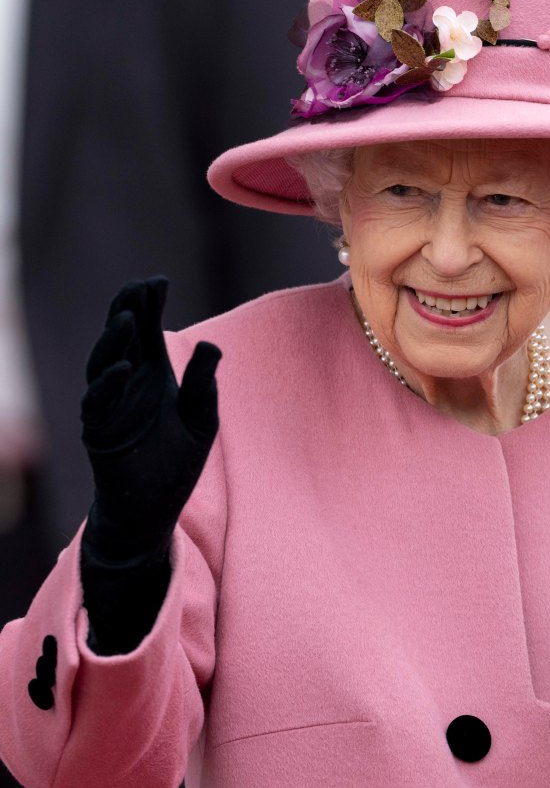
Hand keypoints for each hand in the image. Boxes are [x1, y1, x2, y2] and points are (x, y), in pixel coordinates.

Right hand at [80, 277, 220, 563]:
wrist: (154, 507)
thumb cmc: (177, 461)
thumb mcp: (201, 420)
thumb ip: (203, 385)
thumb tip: (213, 346)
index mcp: (152, 375)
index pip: (147, 331)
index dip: (150, 305)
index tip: (159, 280)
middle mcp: (127, 384)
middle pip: (121, 338)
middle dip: (128, 310)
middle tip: (138, 287)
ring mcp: (109, 405)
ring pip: (103, 363)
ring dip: (114, 340)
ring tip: (128, 317)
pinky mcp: (98, 431)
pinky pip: (97, 402)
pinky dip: (108, 384)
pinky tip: (124, 366)